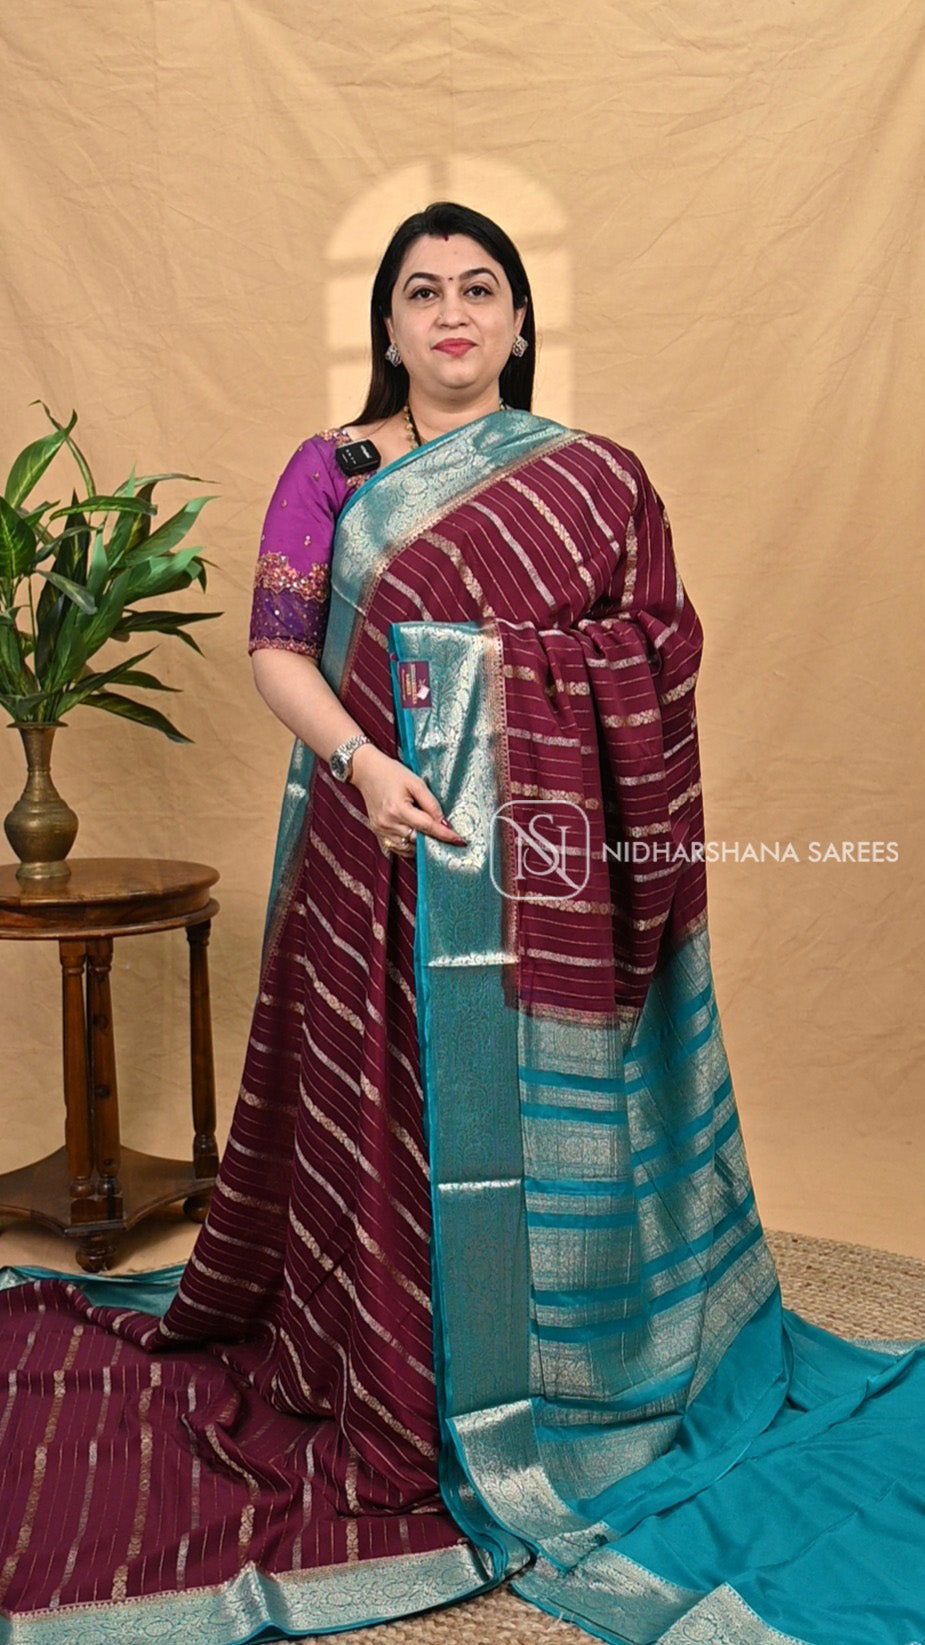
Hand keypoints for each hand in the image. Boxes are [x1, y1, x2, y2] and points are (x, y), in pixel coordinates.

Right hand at [349, 744, 466, 853]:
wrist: (365, 771)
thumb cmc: (391, 773)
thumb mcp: (415, 782)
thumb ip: (431, 803)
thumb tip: (444, 822)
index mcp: (398, 809)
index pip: (427, 827)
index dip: (445, 834)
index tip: (459, 841)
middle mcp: (388, 823)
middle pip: (418, 839)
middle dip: (433, 840)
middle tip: (447, 837)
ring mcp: (381, 829)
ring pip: (407, 847)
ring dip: (421, 844)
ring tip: (431, 836)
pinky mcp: (377, 832)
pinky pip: (397, 847)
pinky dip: (408, 846)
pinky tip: (416, 837)